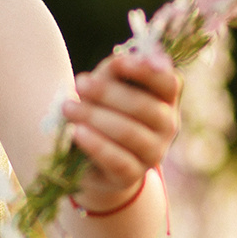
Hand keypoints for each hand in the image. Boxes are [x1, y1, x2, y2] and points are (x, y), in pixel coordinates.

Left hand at [62, 50, 180, 211]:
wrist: (95, 159)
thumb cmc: (105, 110)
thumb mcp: (110, 84)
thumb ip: (116, 71)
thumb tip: (119, 62)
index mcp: (166, 99)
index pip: (168, 82)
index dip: (146, 72)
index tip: (118, 62)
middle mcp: (168, 126)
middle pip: (144, 107)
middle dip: (108, 93)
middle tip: (79, 84)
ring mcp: (153, 153)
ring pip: (129, 133)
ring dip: (95, 117)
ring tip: (68, 108)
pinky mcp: (133, 175)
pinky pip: (117, 160)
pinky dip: (96, 145)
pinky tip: (78, 132)